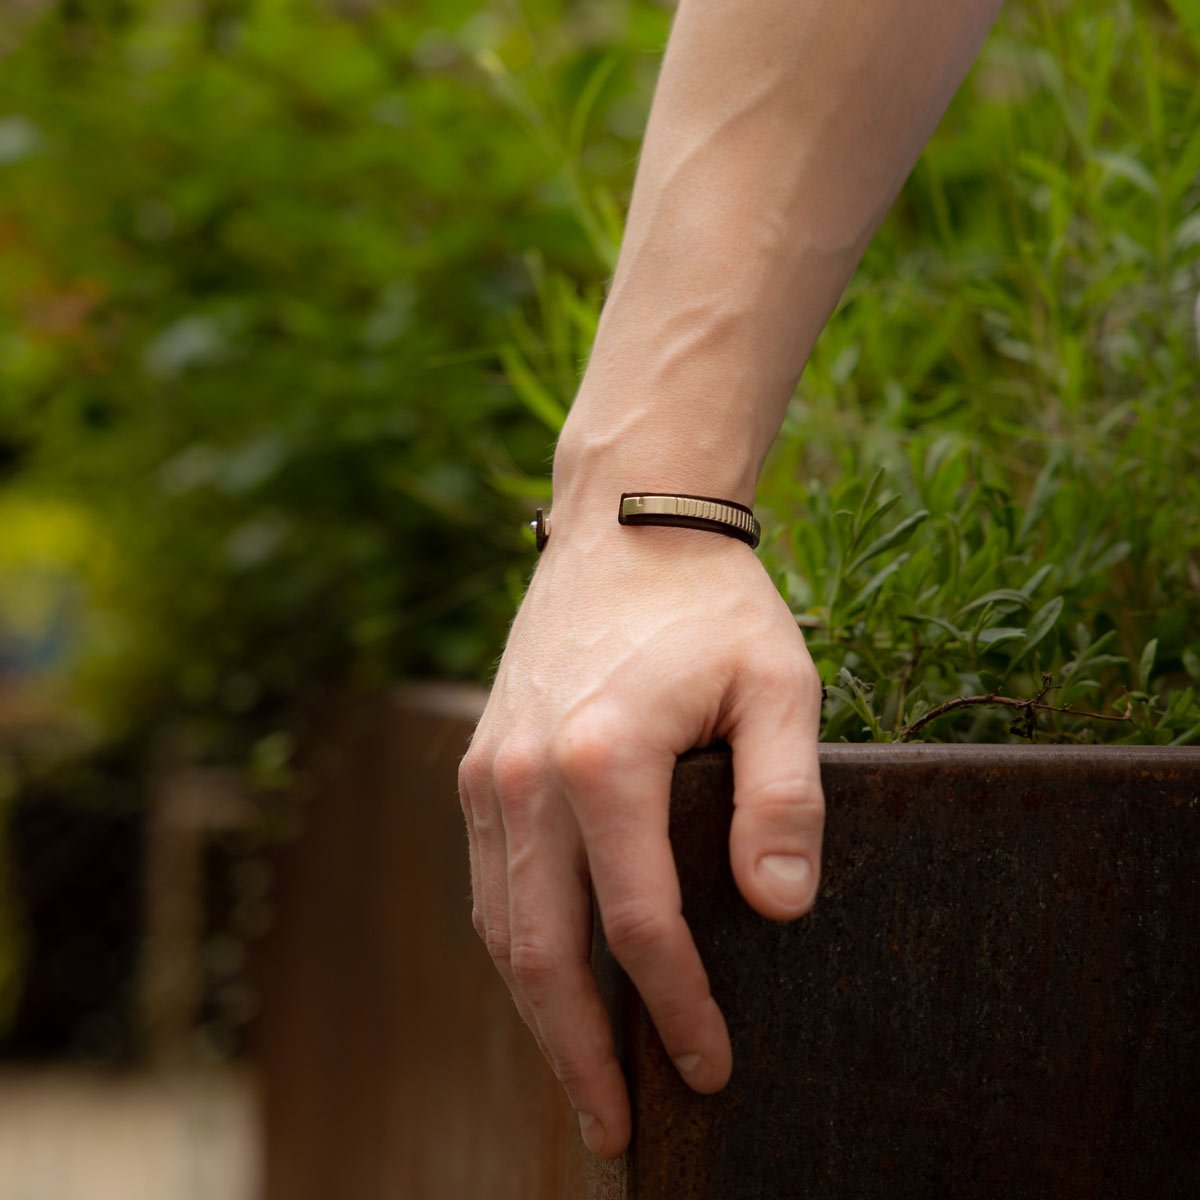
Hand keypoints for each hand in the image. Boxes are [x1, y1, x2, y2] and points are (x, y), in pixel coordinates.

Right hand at [457, 507, 824, 1156]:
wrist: (624, 527)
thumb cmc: (712, 607)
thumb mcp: (780, 684)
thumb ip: (785, 794)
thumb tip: (779, 907)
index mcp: (604, 758)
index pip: (640, 925)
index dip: (678, 1009)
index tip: (710, 1067)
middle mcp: (526, 774)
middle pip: (543, 951)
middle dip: (578, 1054)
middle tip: (617, 1130)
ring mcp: (490, 770)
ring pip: (501, 926)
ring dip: (536, 1013)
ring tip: (578, 1077)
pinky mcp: (478, 763)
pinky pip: (487, 880)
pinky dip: (515, 947)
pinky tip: (547, 980)